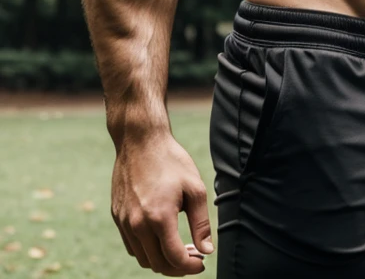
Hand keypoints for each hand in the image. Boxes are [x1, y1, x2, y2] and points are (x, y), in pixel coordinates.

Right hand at [111, 131, 214, 273]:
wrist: (139, 140)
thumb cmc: (171, 160)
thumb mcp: (195, 188)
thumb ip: (201, 223)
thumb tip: (207, 250)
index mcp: (159, 218)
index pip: (174, 259)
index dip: (191, 267)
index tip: (202, 263)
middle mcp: (137, 224)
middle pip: (157, 264)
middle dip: (177, 267)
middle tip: (194, 257)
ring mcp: (124, 221)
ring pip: (142, 258)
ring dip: (161, 260)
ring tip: (179, 249)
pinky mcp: (117, 216)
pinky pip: (131, 245)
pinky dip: (146, 250)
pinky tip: (160, 238)